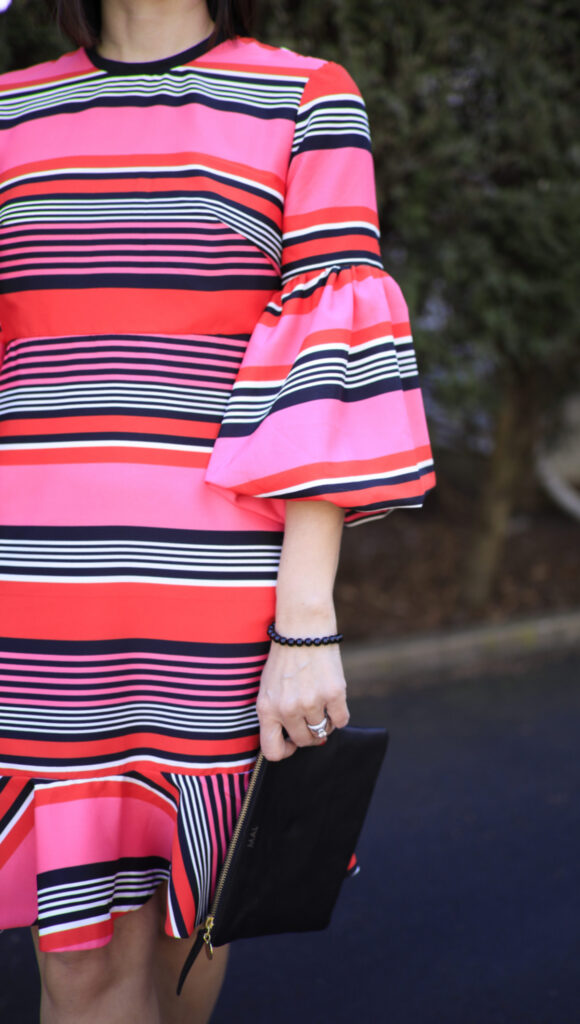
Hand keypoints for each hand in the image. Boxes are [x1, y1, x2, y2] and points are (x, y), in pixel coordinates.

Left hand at [257, 641, 348, 760]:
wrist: (302, 631)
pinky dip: (339, 714)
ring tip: (320, 703)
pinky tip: (333, 700)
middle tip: (310, 718)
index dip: (285, 751)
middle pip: (303, 741)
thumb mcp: (267, 689)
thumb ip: (275, 715)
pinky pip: (342, 721)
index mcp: (266, 709)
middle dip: (308, 734)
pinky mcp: (334, 694)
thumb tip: (294, 741)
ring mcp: (311, 702)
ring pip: (323, 731)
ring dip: (324, 721)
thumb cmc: (284, 660)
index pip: (272, 751)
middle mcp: (287, 709)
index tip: (291, 742)